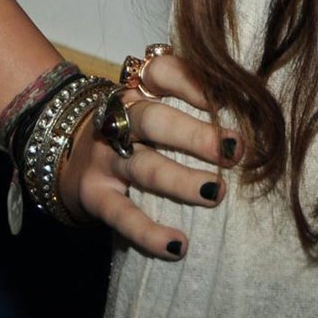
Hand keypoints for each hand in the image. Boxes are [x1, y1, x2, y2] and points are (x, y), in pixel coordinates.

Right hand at [57, 53, 242, 260]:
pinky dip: (149, 233)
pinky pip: (123, 216)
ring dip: (181, 180)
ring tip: (215, 193)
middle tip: (234, 150)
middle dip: (196, 135)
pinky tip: (178, 245)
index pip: (163, 72)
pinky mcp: (94, 196)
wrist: (65, 156)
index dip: (193, 81)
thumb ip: (188, 100)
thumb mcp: (149, 103)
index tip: (228, 97)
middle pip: (156, 121)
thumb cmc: (130, 130)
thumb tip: (252, 108)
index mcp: (138, 90)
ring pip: (145, 167)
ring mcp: (105, 158)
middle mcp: (120, 119)